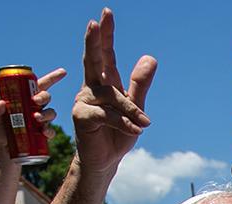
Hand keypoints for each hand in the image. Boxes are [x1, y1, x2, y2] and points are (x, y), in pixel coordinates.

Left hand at [0, 67, 65, 166]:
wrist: (5, 159)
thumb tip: (1, 103)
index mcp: (24, 101)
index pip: (38, 85)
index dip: (52, 78)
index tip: (63, 72)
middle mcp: (33, 110)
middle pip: (45, 98)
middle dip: (44, 97)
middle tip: (37, 101)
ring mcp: (39, 123)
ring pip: (50, 113)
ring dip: (47, 114)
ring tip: (37, 120)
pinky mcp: (42, 136)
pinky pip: (51, 131)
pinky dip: (50, 131)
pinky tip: (45, 134)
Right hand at [72, 8, 155, 176]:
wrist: (106, 160)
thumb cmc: (119, 133)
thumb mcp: (137, 109)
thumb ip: (140, 85)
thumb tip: (150, 57)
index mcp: (106, 82)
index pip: (105, 54)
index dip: (105, 34)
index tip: (106, 13)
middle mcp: (92, 87)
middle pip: (93, 60)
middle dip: (94, 41)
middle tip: (94, 22)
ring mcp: (84, 100)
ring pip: (112, 96)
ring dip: (131, 110)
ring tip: (144, 124)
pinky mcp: (81, 116)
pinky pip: (107, 115)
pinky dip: (124, 122)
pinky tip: (135, 130)